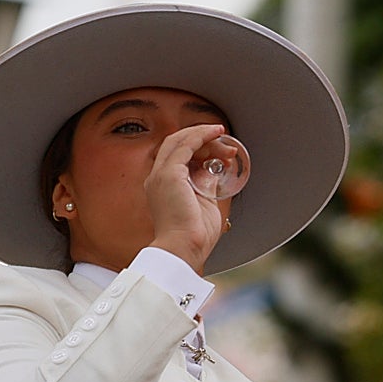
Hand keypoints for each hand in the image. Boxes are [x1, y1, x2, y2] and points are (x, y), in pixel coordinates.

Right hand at [146, 124, 227, 273]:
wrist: (184, 248)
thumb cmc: (194, 235)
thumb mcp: (203, 202)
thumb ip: (205, 184)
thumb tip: (214, 170)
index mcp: (161, 186)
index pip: (175, 156)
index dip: (197, 147)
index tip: (219, 151)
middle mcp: (156, 177)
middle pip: (176, 144)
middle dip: (203, 140)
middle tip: (226, 146)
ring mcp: (161, 174)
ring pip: (180, 141)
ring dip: (204, 137)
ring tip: (225, 142)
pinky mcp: (170, 174)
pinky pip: (186, 146)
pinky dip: (201, 136)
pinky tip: (215, 133)